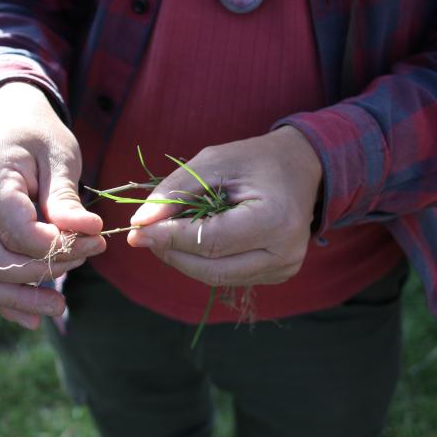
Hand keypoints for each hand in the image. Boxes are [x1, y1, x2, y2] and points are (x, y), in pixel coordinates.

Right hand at [0, 82, 105, 328]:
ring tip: (59, 309)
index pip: (17, 229)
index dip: (57, 244)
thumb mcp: (60, 154)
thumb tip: (86, 230)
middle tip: (83, 261)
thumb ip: (66, 196)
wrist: (7, 121)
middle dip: (39, 272)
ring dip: (18, 298)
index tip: (96, 239)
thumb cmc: (38, 134)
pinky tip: (35, 318)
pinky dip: (4, 301)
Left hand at [126, 126, 321, 285]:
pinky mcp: (277, 275)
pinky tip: (190, 240)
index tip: (135, 231)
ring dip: (182, 259)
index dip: (169, 239)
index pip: (210, 241)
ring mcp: (283, 269)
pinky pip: (228, 275)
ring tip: (163, 234)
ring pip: (216, 276)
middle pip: (211, 269)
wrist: (301, 167)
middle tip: (142, 236)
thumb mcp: (214, 162)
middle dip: (171, 253)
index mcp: (275, 220)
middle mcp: (285, 253)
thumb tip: (140, 223)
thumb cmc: (256, 160)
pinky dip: (202, 261)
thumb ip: (176, 191)